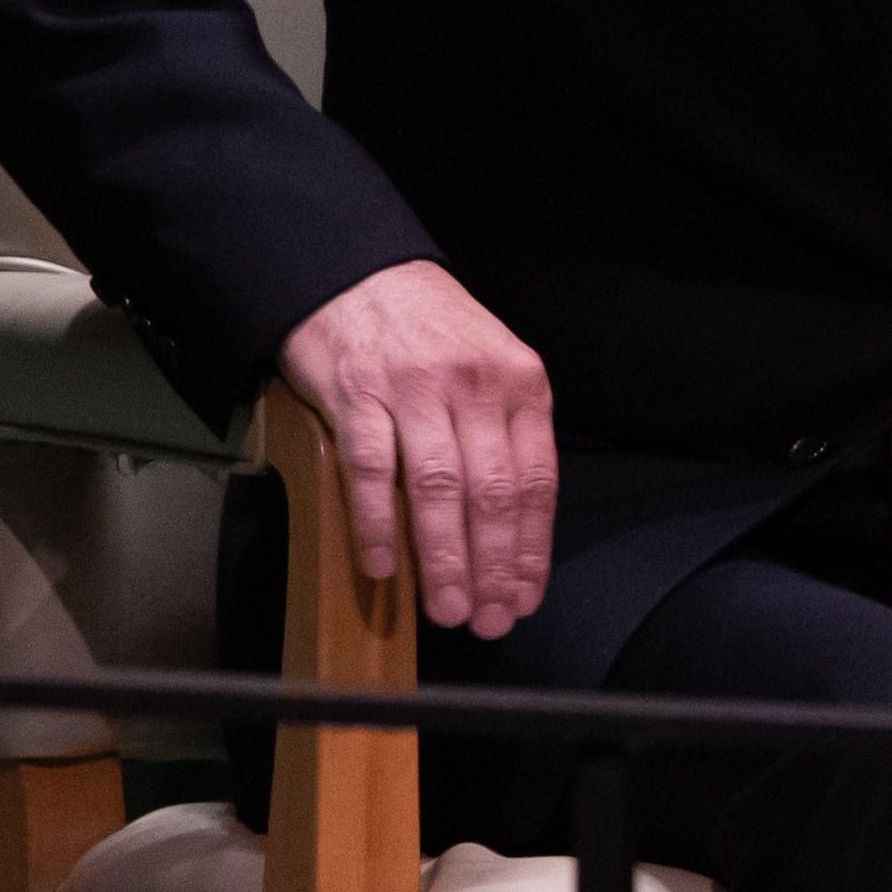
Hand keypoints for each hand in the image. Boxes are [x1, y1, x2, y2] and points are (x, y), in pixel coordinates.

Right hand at [276, 258, 555, 639]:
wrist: (356, 271)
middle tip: (487, 620)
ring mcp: (415, 388)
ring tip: (447, 608)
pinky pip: (372, 469)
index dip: (530, 548)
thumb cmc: (428, 331)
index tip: (524, 598)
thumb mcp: (489, 367)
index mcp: (520, 382)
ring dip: (445, 558)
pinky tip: (384, 567)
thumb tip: (510, 531)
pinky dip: (377, 523)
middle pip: (491, 493)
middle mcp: (474, 384)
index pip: (535, 482)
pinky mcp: (358, 392)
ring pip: (438, 489)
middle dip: (493, 566)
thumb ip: (503, 435)